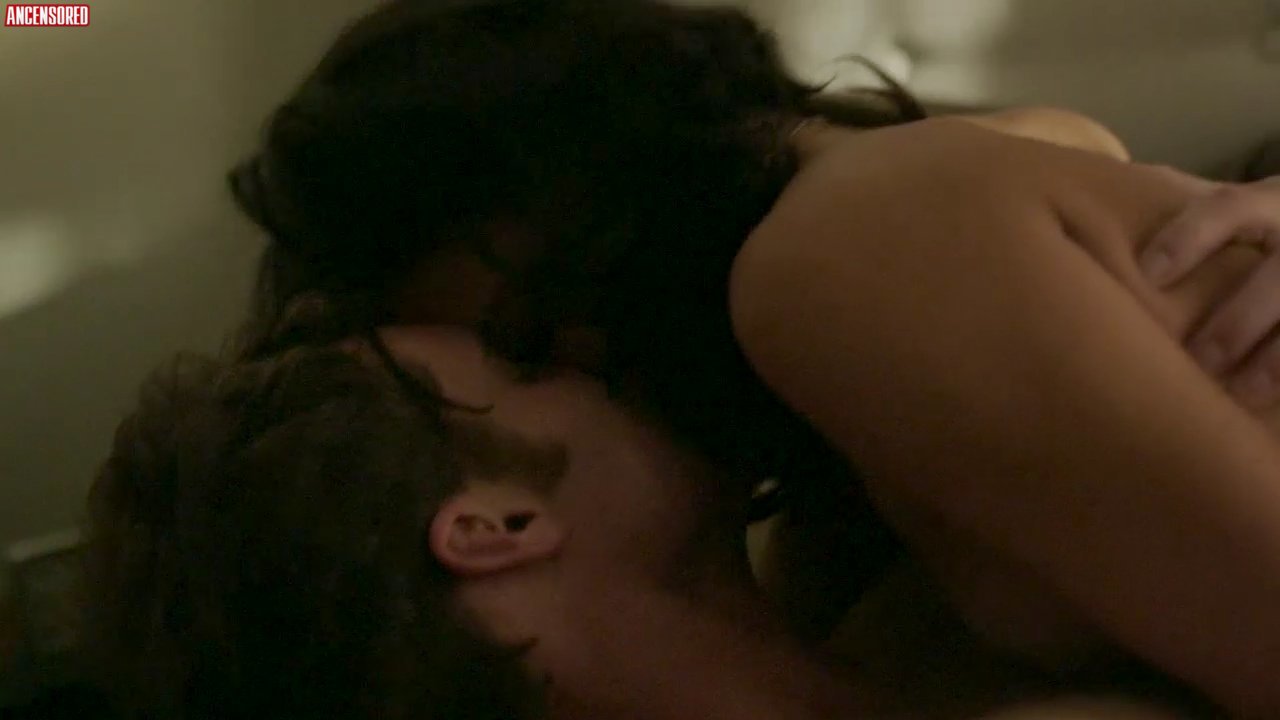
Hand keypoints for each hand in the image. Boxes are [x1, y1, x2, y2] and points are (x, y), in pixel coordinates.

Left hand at [1139, 176, 1279, 405]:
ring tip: (1239, 397)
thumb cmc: (1272, 229)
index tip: (1146, 276)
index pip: (1230, 206)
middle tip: (1193, 365)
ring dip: (1275, 361)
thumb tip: (1104, 243)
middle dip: (1234, 325)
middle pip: (1278, 276)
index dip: (1188, 237)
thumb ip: (1199, 226)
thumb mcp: (1251, 213)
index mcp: (1277, 200)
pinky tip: (1272, 407)